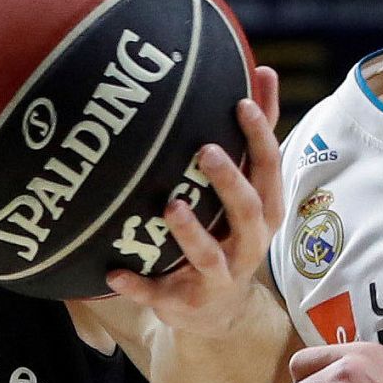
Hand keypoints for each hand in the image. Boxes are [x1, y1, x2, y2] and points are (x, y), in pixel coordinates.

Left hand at [104, 66, 281, 338]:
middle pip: (246, 212)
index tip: (240, 104)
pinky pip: (159, 295)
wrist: (219, 312)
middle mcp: (248, 246)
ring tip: (171, 206)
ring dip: (190, 233)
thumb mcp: (251, 188)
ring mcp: (217, 278)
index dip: (260, 138)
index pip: (269, 171)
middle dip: (229, 182)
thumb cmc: (232, 230)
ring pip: (208, 257)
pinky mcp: (185, 303)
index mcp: (264, 212)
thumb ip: (257, 134)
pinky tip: (114, 272)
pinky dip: (138, 285)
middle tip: (205, 150)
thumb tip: (264, 70)